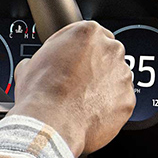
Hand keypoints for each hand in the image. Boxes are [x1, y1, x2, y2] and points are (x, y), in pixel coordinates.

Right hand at [10, 20, 135, 156]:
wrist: (51, 124)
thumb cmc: (40, 95)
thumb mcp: (29, 66)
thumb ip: (43, 58)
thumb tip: (34, 65)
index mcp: (87, 33)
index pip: (92, 34)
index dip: (82, 50)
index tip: (76, 60)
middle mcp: (110, 50)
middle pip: (108, 54)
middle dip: (96, 67)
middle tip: (78, 82)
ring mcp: (122, 75)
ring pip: (116, 78)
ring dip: (104, 86)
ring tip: (82, 100)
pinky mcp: (128, 99)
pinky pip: (120, 100)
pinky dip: (109, 106)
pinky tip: (91, 113)